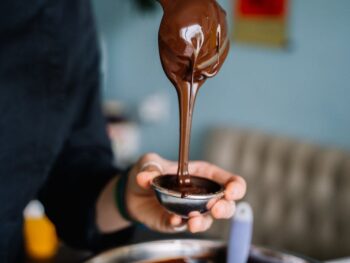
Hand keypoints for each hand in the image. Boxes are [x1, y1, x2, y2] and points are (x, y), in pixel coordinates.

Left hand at [125, 153, 245, 232]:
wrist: (132, 190)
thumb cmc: (150, 171)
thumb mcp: (150, 162)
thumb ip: (151, 167)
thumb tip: (145, 176)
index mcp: (203, 175)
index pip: (228, 181)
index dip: (236, 186)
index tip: (231, 191)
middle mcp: (202, 195)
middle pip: (225, 205)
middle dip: (225, 209)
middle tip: (216, 209)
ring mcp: (191, 211)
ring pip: (206, 221)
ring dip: (203, 222)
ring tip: (193, 222)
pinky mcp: (176, 223)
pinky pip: (182, 226)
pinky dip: (179, 225)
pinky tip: (174, 220)